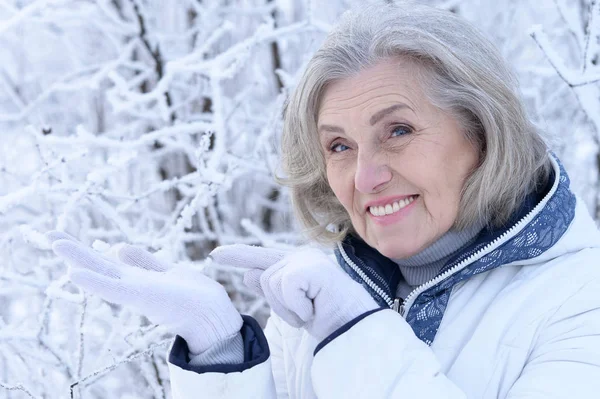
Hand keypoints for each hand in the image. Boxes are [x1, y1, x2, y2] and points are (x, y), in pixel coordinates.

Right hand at [46, 231, 242, 354]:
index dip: (85, 249)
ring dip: (79, 259)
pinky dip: (95, 282)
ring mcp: (135, 291)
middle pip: (98, 264)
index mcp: (137, 276)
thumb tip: (119, 247)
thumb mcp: (165, 270)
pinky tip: (75, 274)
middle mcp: (132, 283)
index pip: (106, 260)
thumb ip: (144, 261)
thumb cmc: (192, 294)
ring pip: (101, 273)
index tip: (62, 237)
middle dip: (74, 250)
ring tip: (56, 244)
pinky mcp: (142, 298)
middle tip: (49, 234)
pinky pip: (114, 289)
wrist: (212, 313)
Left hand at [210, 245, 378, 340]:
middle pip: (264, 279)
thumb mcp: (293, 306)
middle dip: (280, 304)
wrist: (352, 328)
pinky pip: (286, 288)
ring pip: (272, 284)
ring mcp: (306, 259)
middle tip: (306, 311)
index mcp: (296, 263)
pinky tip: (315, 307)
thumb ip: (272, 289)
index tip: (214, 254)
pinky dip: (298, 307)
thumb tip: (247, 275)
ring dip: (290, 308)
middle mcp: (301, 256)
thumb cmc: (327, 317)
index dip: (237, 255)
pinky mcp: (310, 268)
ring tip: (312, 309)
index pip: (261, 257)